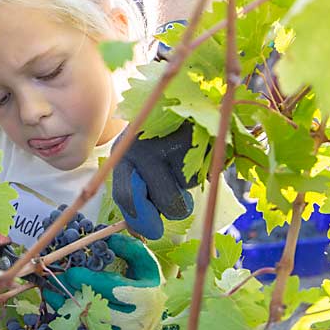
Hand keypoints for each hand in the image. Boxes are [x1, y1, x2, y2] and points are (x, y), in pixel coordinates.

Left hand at [42, 233, 165, 329]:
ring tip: (48, 295)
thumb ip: (128, 248)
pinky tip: (57, 317)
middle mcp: (133, 324)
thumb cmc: (145, 285)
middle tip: (51, 282)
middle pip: (93, 309)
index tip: (69, 272)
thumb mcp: (144, 263)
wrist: (154, 318)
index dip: (86, 281)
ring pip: (85, 328)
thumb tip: (106, 237)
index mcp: (143, 299)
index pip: (109, 290)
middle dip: (68, 294)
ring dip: (62, 311)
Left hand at [112, 122, 195, 239]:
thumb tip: (146, 233)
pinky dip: (204, 169)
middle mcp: (144, 148)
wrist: (182, 97)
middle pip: (166, 203)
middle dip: (174, 206)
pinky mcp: (200, 139)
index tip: (151, 230)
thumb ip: (138, 195)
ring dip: (189, 185)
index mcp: (123, 153)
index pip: (125, 197)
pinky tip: (196, 149)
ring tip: (182, 157)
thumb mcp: (139, 160)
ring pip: (189, 190)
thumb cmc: (158, 138)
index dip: (140, 220)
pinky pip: (206, 175)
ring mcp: (173, 143)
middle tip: (173, 188)